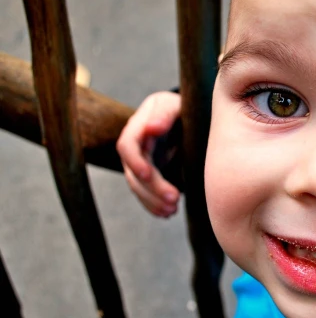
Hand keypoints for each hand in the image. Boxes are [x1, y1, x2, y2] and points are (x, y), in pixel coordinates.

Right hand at [117, 92, 181, 216]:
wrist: (186, 113)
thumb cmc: (183, 106)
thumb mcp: (175, 104)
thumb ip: (165, 114)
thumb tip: (152, 128)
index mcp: (139, 126)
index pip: (127, 145)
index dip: (135, 161)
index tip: (147, 174)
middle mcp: (136, 145)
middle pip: (134, 172)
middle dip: (151, 188)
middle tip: (174, 200)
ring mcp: (141, 160)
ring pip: (139, 186)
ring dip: (153, 201)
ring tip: (172, 211)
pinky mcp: (150, 172)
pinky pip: (146, 191)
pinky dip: (155, 204)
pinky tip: (168, 213)